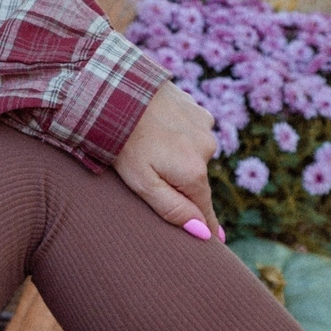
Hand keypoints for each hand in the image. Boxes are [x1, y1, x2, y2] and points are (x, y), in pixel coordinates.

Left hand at [113, 83, 223, 241]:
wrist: (115, 91)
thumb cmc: (122, 142)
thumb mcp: (142, 183)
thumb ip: (173, 208)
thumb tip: (204, 233)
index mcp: (194, 173)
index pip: (204, 209)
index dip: (205, 223)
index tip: (215, 240)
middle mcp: (207, 150)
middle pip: (197, 179)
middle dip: (178, 180)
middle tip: (149, 169)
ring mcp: (205, 127)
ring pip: (193, 153)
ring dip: (176, 152)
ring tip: (149, 143)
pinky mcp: (198, 109)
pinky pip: (191, 131)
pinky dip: (177, 132)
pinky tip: (156, 124)